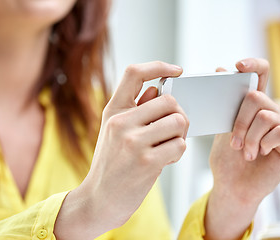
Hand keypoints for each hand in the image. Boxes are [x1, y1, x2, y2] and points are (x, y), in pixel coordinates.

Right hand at [54, 61, 188, 239]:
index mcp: (113, 111)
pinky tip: (165, 160)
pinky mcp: (147, 162)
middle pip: (169, 101)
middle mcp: (121, 122)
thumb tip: (158, 89)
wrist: (99, 199)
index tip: (177, 71)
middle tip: (173, 129)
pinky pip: (179, 145)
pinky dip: (177, 152)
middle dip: (178, 115)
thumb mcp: (114, 132)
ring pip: (179, 122)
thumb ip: (136, 109)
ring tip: (168, 146)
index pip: (134, 73)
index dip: (159, 66)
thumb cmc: (112, 164)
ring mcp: (133, 142)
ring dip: (180, 135)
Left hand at [205, 58, 279, 239]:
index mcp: (253, 106)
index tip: (238, 66)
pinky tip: (259, 154)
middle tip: (233, 142)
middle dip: (240, 121)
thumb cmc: (226, 158)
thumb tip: (221, 69)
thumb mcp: (222, 128)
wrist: (232, 185)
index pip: (260, 75)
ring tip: (244, 152)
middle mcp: (271, 111)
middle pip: (257, 97)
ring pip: (266, 116)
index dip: (253, 65)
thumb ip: (225, 103)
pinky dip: (263, 144)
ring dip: (249, 137)